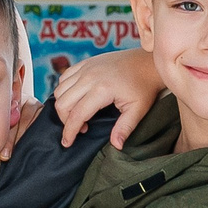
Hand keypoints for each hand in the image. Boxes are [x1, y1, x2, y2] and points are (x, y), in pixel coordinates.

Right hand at [49, 47, 163, 149]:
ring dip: (63, 106)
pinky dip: (64, 90)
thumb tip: (116, 145)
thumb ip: (125, 128)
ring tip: (77, 115)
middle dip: (65, 121)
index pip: (77, 115)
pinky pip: (64, 77)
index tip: (68, 143)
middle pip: (63, 103)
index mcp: (102, 89)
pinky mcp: (85, 63)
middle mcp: (89, 77)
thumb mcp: (138, 109)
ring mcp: (86, 68)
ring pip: (60, 90)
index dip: (69, 132)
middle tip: (78, 129)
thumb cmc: (144, 87)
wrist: (147, 62)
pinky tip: (75, 99)